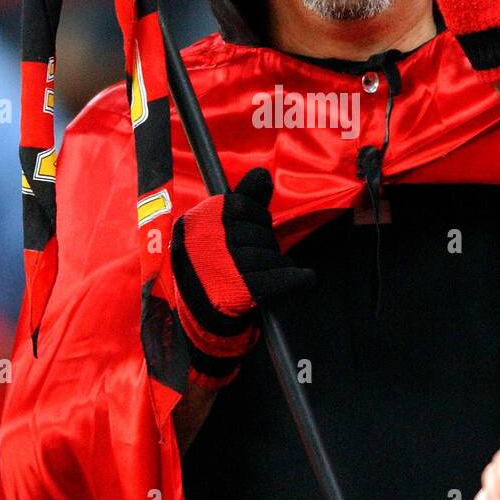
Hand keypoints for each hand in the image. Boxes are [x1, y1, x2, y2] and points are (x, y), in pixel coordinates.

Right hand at [171, 167, 315, 362]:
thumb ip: (241, 200)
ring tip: (257, 280)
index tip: (244, 239)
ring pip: (272, 254)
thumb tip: (263, 174)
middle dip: (262, 246)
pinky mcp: (244, 289)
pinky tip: (304, 280)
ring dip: (273, 266)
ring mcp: (226, 264)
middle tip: (248, 265)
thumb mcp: (214, 233)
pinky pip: (285, 276)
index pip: (243, 206)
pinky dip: (299, 279)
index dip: (251, 222)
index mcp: (196, 221)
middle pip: (260, 231)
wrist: (195, 324)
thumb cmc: (207, 273)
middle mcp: (208, 240)